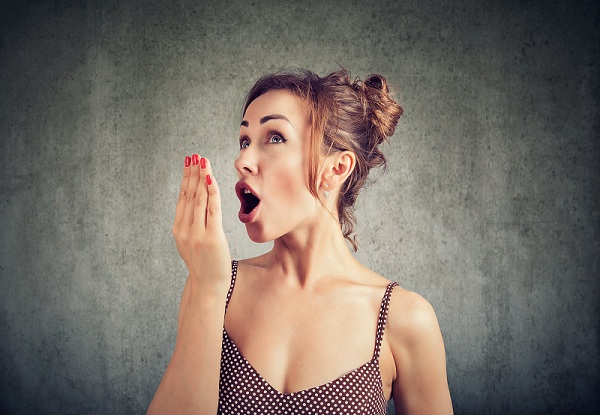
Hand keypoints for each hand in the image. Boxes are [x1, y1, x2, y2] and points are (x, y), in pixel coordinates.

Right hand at [172, 154, 230, 291]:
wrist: (207, 286)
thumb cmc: (205, 264)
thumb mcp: (194, 243)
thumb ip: (195, 225)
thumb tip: (199, 208)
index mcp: (179, 229)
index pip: (183, 198)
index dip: (186, 179)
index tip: (189, 163)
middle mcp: (184, 229)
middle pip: (188, 195)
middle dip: (192, 173)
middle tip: (194, 155)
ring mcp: (196, 233)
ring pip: (198, 199)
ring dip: (200, 177)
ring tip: (202, 161)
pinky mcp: (211, 237)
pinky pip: (211, 209)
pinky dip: (211, 192)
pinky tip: (210, 178)